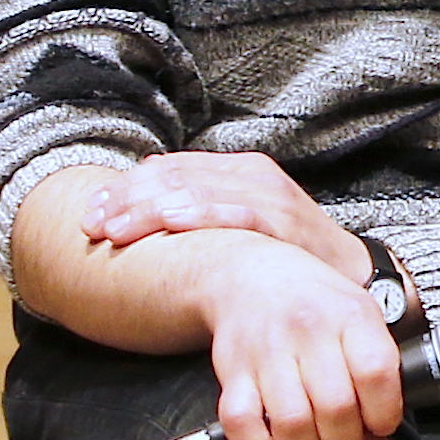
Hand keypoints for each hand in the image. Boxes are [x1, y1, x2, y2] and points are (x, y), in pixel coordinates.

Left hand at [82, 151, 369, 283]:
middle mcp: (251, 173)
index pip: (168, 167)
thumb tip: (144, 202)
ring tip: (115, 230)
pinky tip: (170, 221)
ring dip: (149, 210)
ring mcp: (269, 194)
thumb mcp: (240, 221)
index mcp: (237, 169)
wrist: (350, 271)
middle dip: (126, 200)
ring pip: (196, 191)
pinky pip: (235, 212)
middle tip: (91, 225)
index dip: (124, 187)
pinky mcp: (285, 220)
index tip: (89, 212)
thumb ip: (200, 208)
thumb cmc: (287, 251)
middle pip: (174, 177)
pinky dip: (200, 214)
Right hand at [188, 233, 406, 439]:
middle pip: (336, 408)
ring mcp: (266, 353)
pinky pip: (242, 425)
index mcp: (350, 316)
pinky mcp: (231, 373)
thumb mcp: (361, 318)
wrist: (250, 275)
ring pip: (291, 423)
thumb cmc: (316, 302)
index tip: (381, 426)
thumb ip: (377, 377)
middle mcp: (307, 332)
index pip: (376, 374)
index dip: (384, 413)